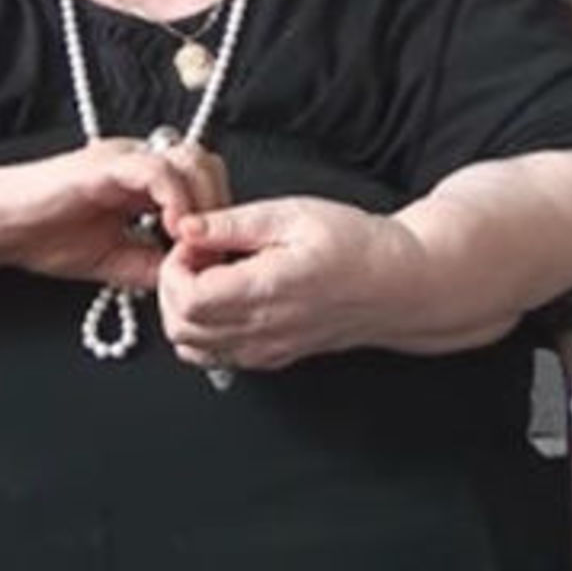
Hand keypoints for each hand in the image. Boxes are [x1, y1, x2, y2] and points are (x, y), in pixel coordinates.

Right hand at [0, 138, 229, 289]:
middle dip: (220, 204)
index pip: (201, 180)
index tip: (219, 253)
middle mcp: (138, 159)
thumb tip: (189, 279)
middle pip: (205, 163)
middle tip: (214, 247)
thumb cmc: (41, 237)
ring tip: (195, 241)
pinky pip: (156, 170)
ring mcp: (123, 157)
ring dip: (203, 201)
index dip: (218, 214)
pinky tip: (173, 230)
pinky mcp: (104, 164)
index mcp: (142, 180)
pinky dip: (174, 198)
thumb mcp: (111, 260)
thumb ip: (150, 264)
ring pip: (189, 159)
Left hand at [157, 196, 426, 369]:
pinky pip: (219, 356)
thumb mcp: (293, 214)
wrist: (399, 283)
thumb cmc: (356, 244)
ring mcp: (268, 350)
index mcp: (265, 290)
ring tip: (211, 274)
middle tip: (198, 255)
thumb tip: (187, 227)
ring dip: (185, 311)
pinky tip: (226, 295)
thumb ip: (233, 223)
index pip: (187, 298)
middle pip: (181, 329)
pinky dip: (205, 329)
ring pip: (193, 349)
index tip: (193, 242)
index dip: (174, 267)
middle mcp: (263, 330)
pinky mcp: (274, 356)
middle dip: (172, 287)